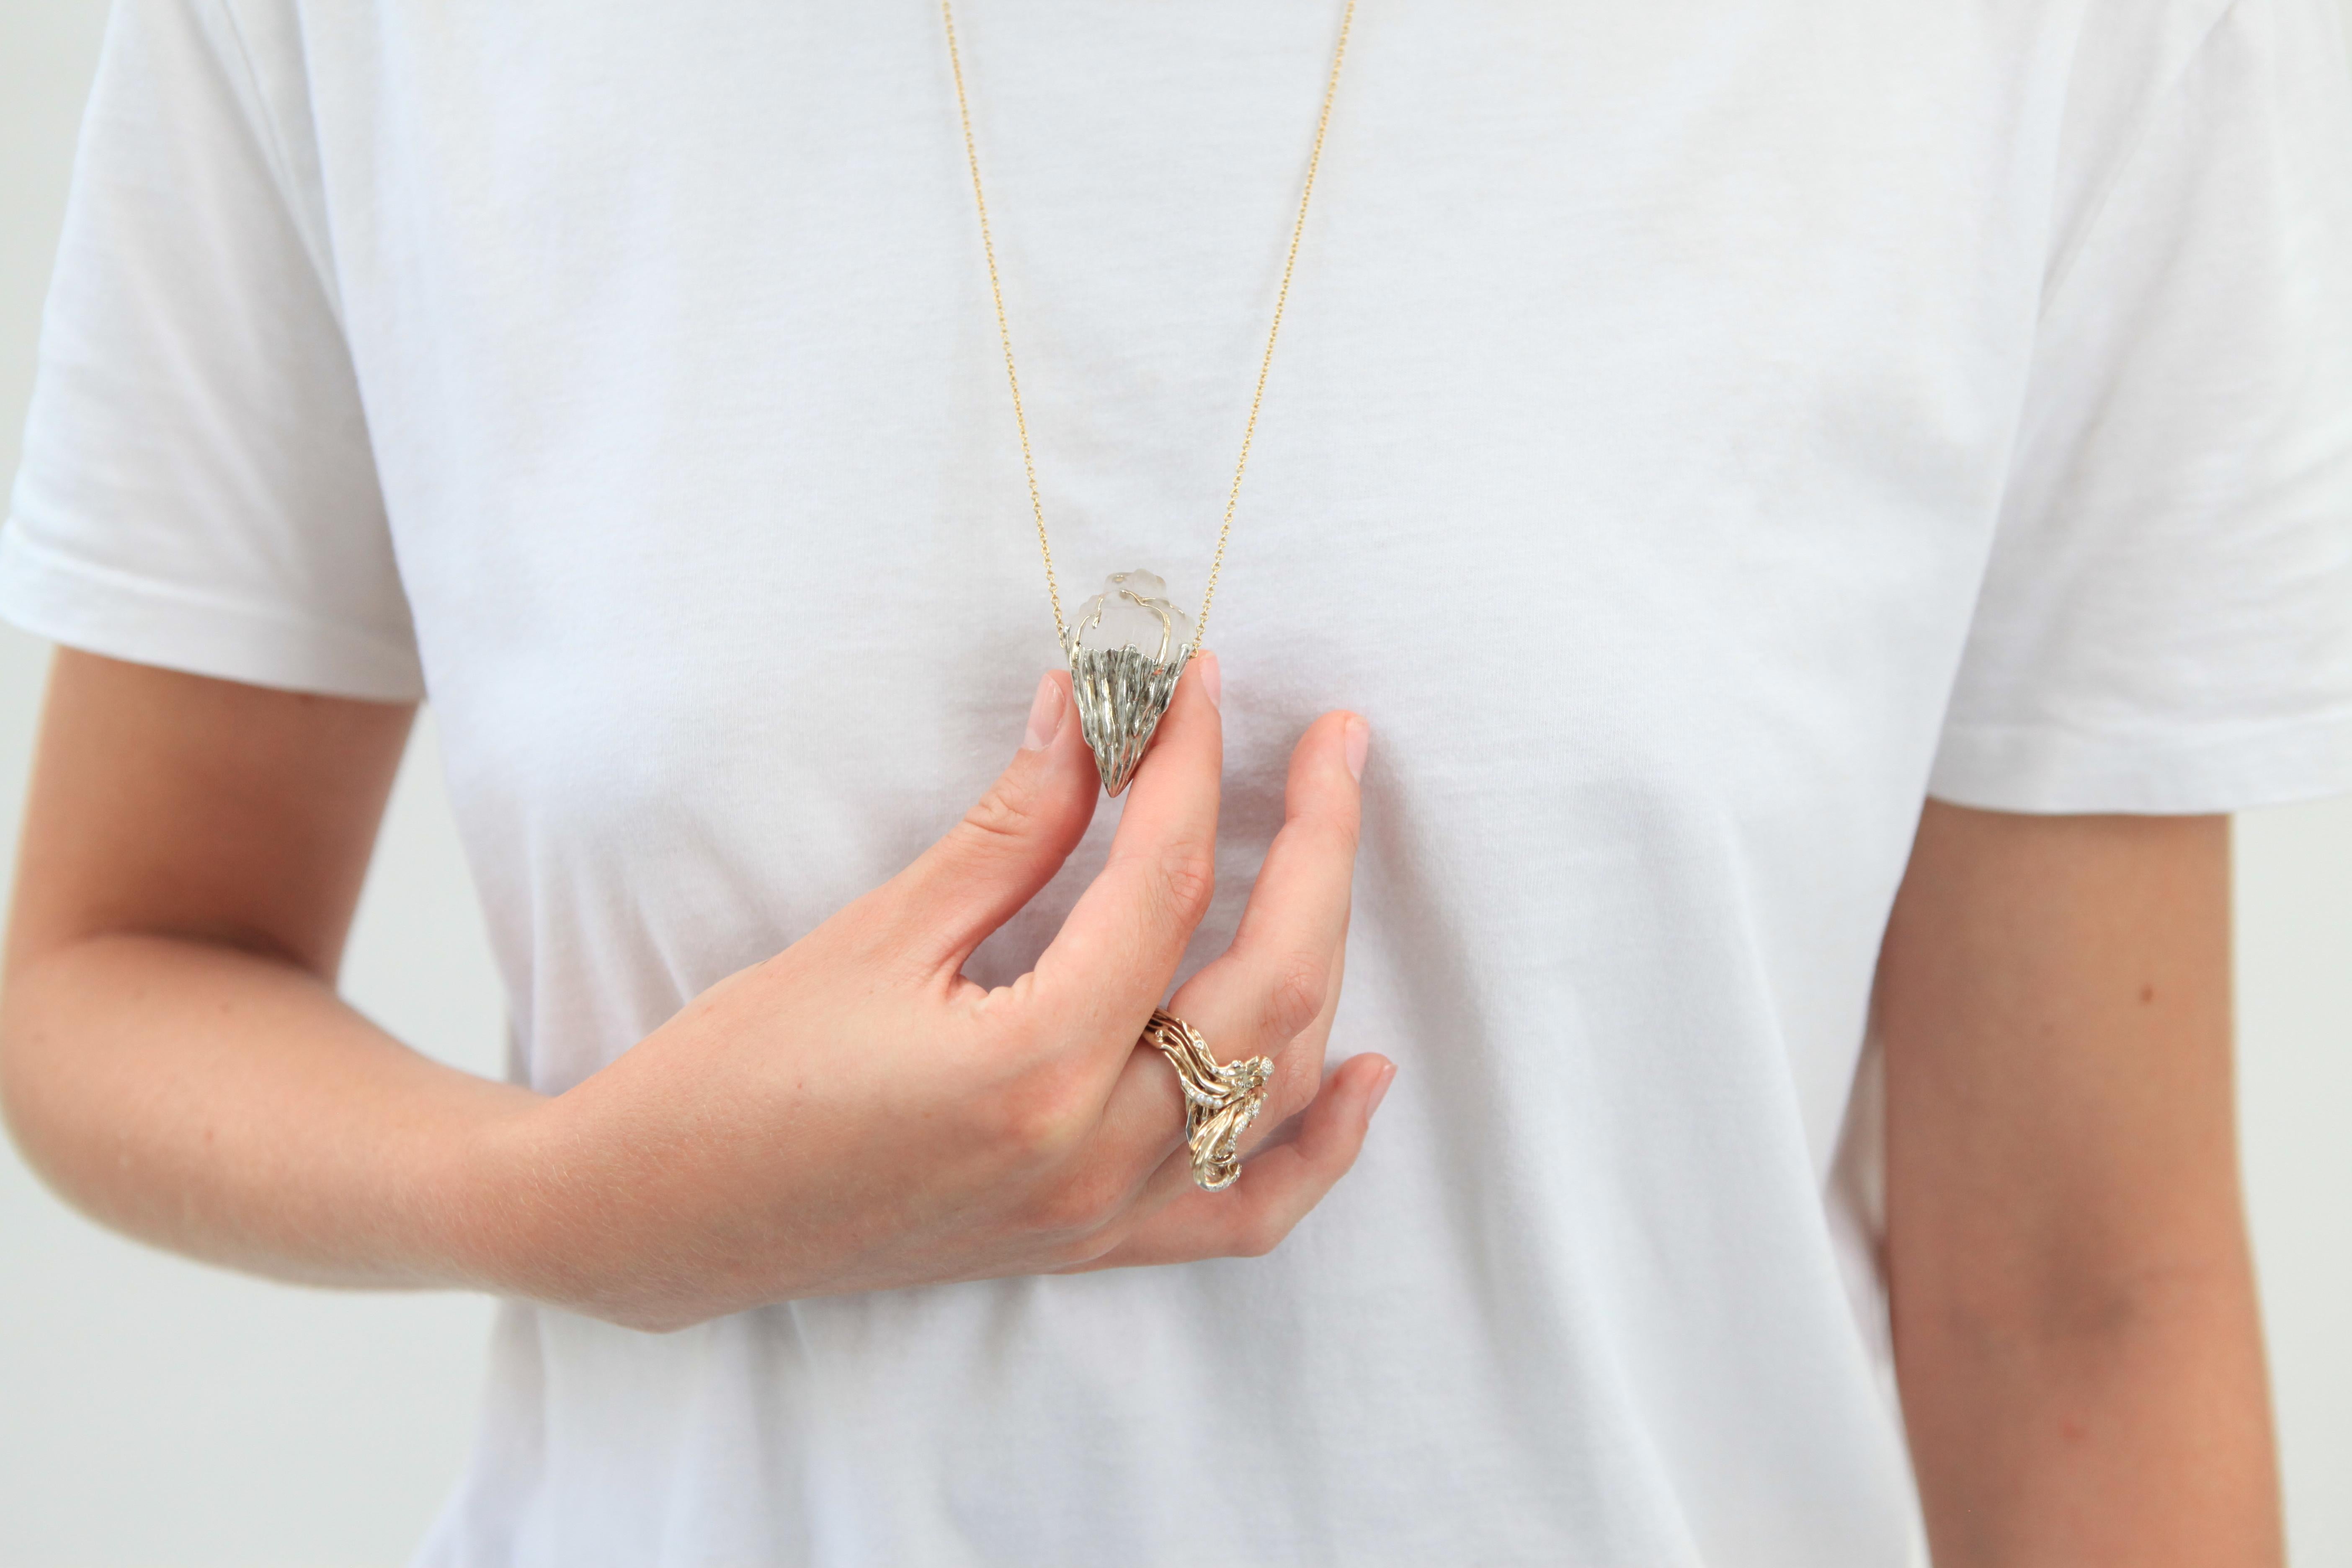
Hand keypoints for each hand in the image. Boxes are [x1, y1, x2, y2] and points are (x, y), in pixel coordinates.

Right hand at [489, 655, 1390, 1330]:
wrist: (652, 1218)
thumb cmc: (737, 1073)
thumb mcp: (876, 935)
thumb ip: (1009, 828)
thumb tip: (1088, 712)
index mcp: (1033, 1066)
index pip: (1166, 882)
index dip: (1196, 764)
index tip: (1205, 684)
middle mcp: (1090, 1152)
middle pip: (1268, 983)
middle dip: (1320, 846)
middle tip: (1339, 746)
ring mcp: (1098, 1213)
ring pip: (1276, 1087)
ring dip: (1325, 963)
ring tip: (1334, 856)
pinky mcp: (1086, 1244)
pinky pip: (1245, 1212)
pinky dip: (1320, 1146)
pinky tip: (1359, 1071)